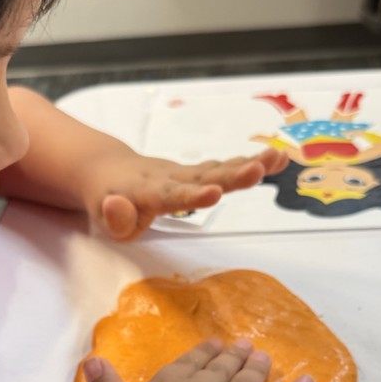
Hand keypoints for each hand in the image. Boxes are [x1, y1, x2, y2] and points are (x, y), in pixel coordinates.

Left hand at [93, 150, 288, 240]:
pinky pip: (222, 169)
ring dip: (248, 164)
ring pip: (218, 169)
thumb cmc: (107, 203)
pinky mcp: (195, 173)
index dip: (191, 196)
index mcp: (147, 192)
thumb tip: (116, 205)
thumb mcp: (103, 222)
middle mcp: (170, 177)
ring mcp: (184, 173)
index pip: (170, 196)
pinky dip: (247, 163)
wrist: (109, 170)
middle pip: (204, 177)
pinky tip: (276, 159)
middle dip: (231, 176)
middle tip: (258, 170)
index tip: (213, 194)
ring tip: (277, 159)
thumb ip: (114, 219)